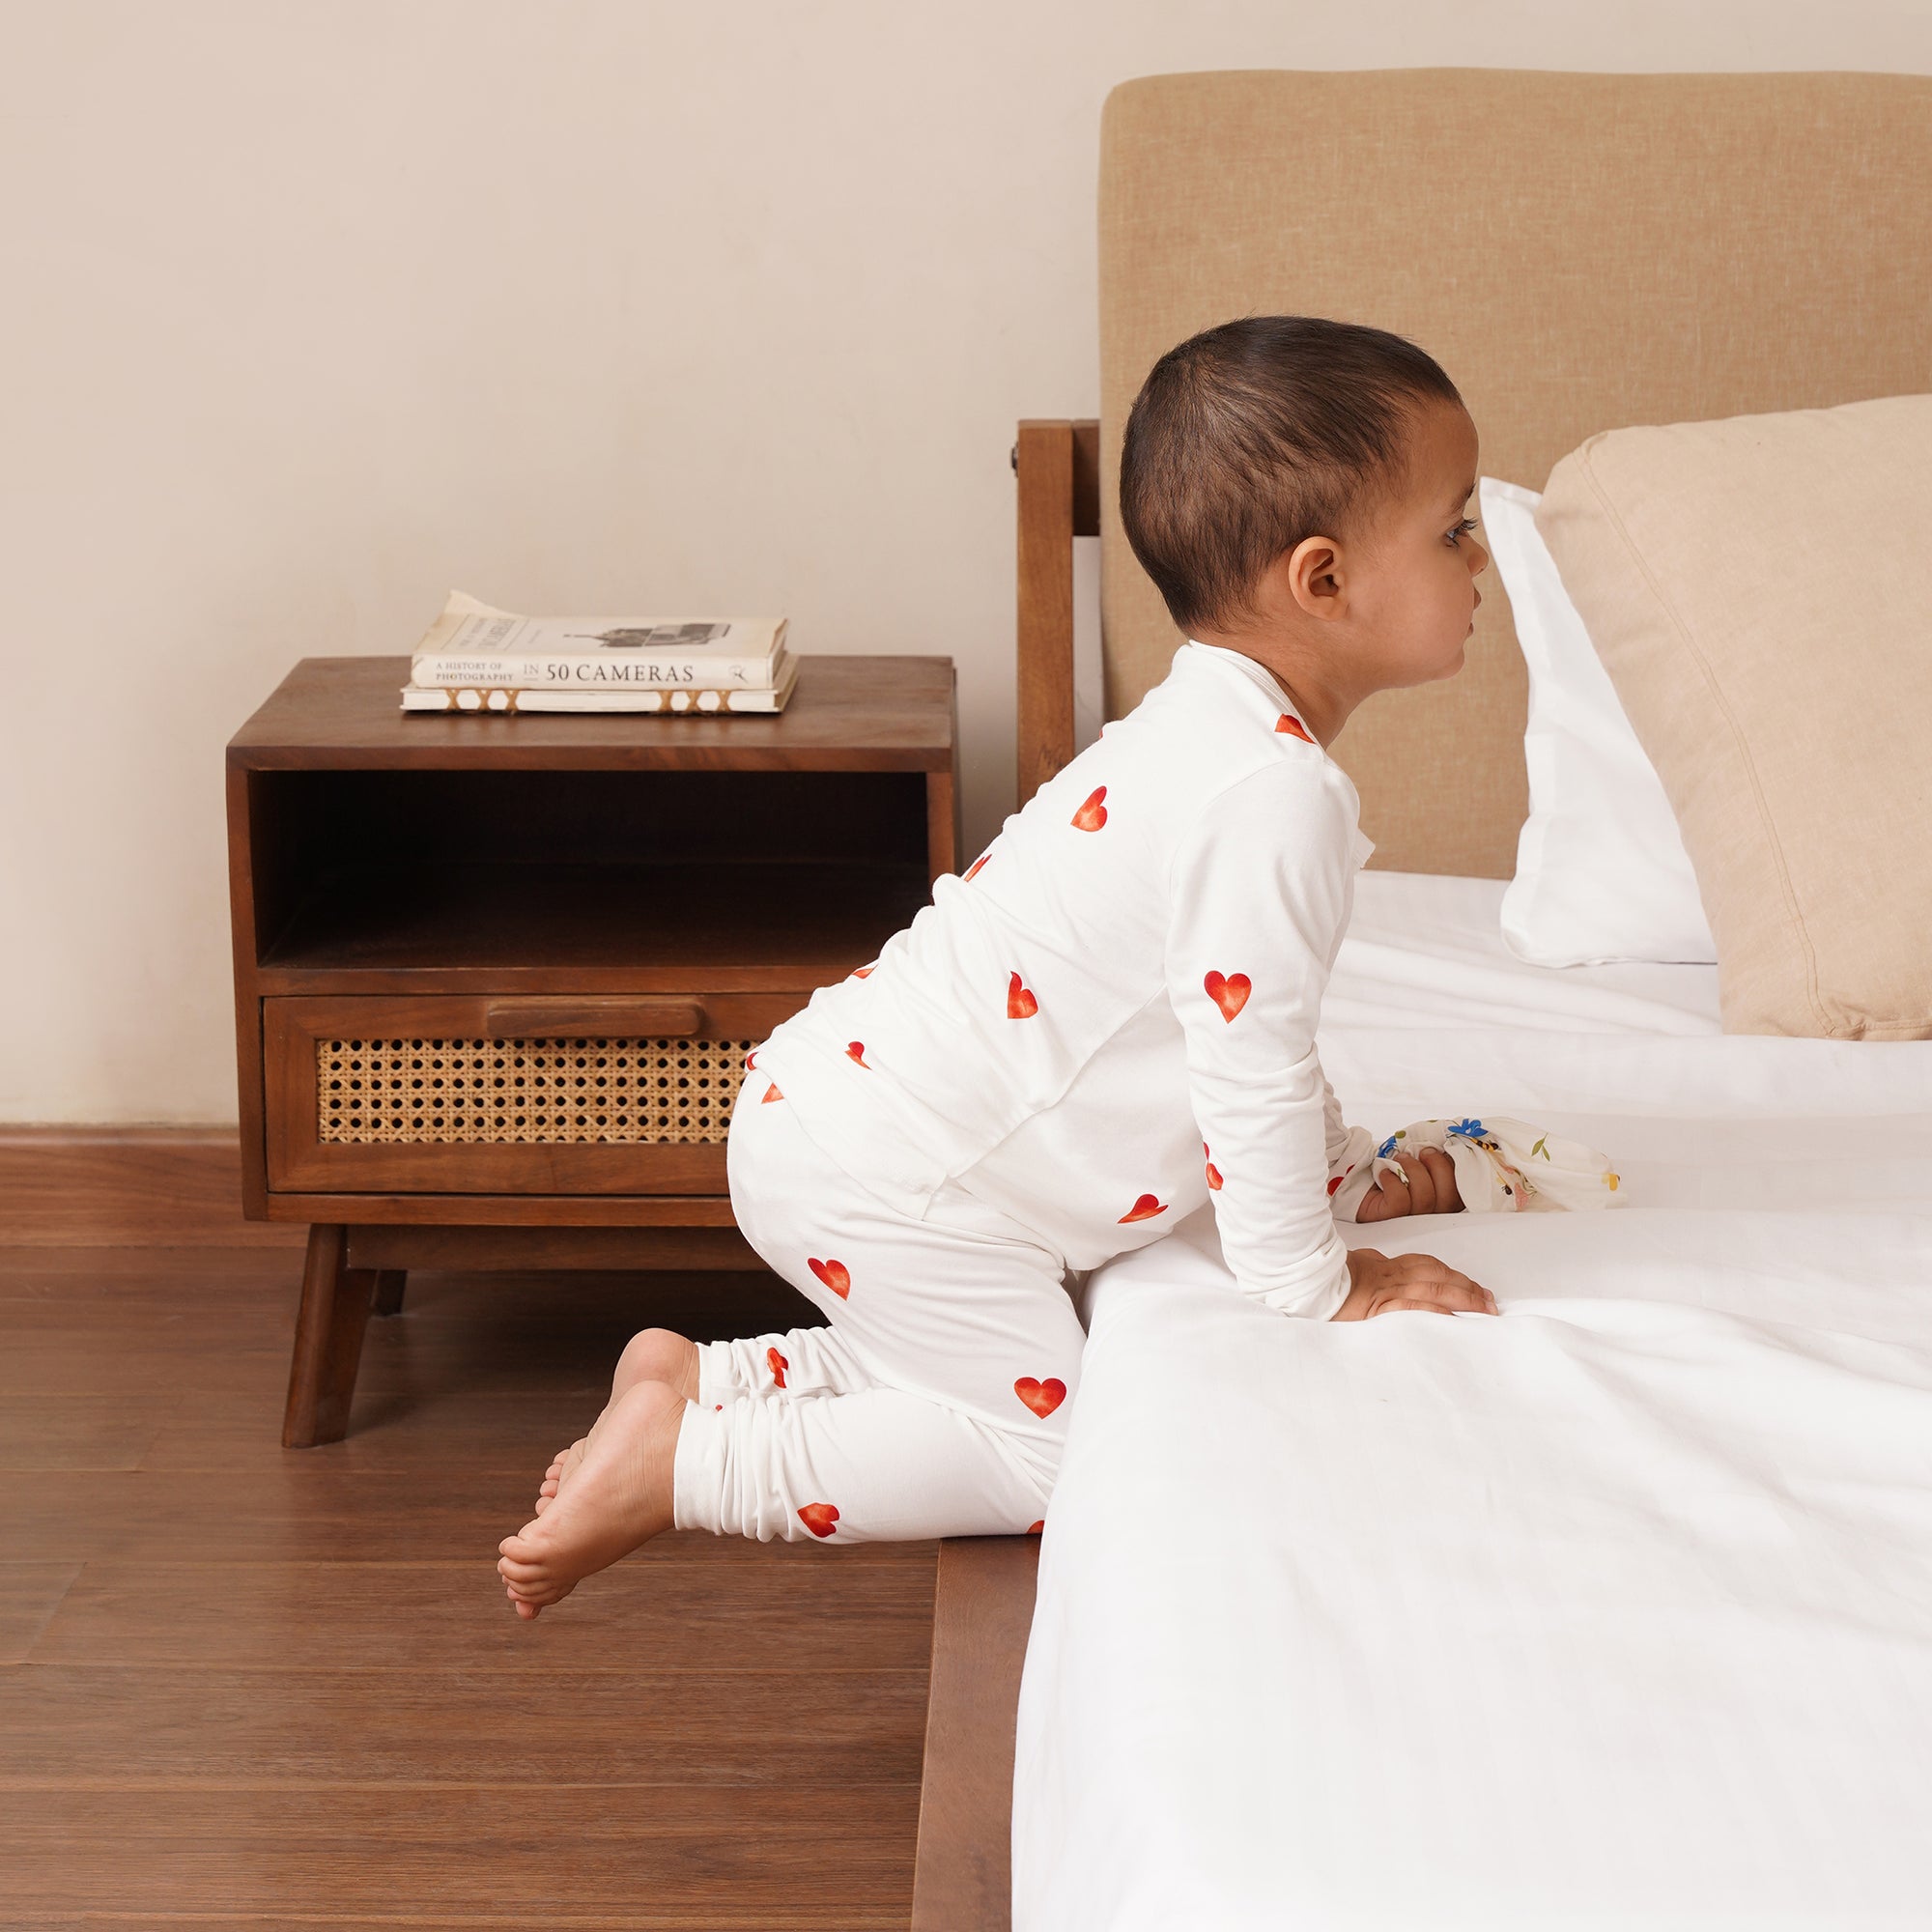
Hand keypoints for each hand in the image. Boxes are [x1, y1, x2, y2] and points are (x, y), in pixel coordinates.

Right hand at [1332, 1247, 1495, 1319]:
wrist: (1310, 1283)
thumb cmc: (1329, 1276)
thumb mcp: (1357, 1264)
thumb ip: (1374, 1264)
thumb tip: (1381, 1262)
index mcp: (1388, 1266)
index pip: (1429, 1266)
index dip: (1455, 1275)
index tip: (1473, 1286)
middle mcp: (1394, 1276)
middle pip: (1440, 1276)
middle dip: (1468, 1288)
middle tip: (1490, 1301)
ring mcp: (1389, 1291)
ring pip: (1435, 1289)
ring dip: (1463, 1299)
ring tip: (1484, 1309)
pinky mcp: (1382, 1309)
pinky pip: (1415, 1308)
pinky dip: (1437, 1313)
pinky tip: (1453, 1319)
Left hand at [1354, 1147, 1463, 1222]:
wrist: (1358, 1177)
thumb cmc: (1392, 1167)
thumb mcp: (1419, 1157)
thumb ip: (1438, 1155)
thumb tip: (1453, 1142)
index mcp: (1442, 1200)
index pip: (1463, 1194)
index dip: (1459, 1172)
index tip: (1446, 1151)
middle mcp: (1430, 1214)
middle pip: (1449, 1197)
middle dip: (1438, 1167)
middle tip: (1423, 1152)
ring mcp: (1411, 1219)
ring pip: (1425, 1197)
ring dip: (1413, 1170)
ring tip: (1400, 1159)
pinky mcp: (1390, 1218)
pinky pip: (1400, 1201)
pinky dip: (1392, 1180)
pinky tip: (1384, 1173)